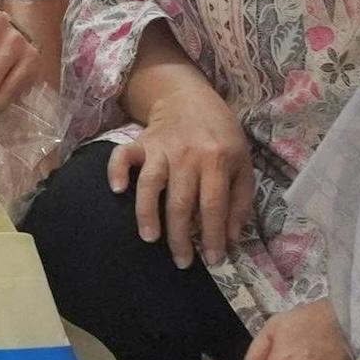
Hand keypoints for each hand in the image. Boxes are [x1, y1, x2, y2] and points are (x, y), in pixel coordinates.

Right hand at [106, 84, 254, 267]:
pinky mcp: (140, 142)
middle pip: (181, 202)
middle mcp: (188, 155)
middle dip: (181, 237)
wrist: (189, 97)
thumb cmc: (220, 134)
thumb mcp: (242, 162)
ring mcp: (161, 148)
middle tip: (182, 262)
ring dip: (147, 213)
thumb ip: (240, 199)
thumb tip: (231, 237)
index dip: (213, 236)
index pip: (213, 205)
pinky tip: (118, 189)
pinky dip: (117, 171)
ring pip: (151, 184)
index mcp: (217, 160)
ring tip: (150, 239)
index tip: (213, 260)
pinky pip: (123, 156)